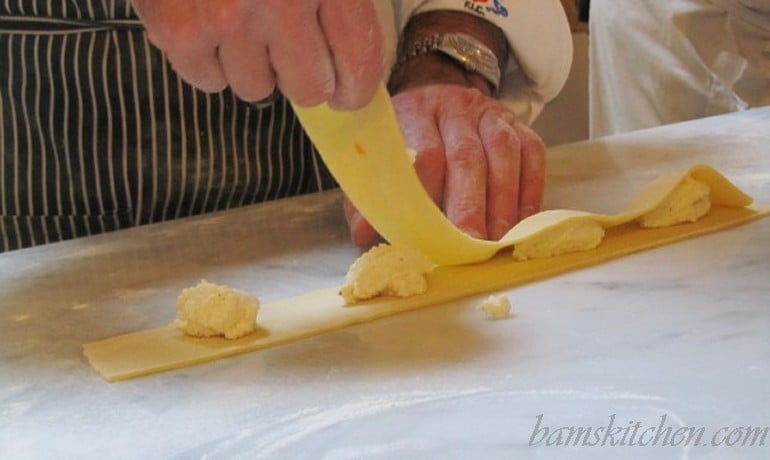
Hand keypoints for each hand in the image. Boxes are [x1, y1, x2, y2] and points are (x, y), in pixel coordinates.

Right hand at [131, 0, 384, 108]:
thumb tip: (354, 55)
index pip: (358, 60)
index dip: (356, 86)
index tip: (349, 91)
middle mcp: (279, 2)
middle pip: (307, 87)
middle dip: (305, 76)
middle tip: (294, 52)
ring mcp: (223, 18)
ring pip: (255, 88)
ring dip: (255, 65)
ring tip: (244, 22)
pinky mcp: (175, 28)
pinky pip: (206, 79)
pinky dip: (209, 61)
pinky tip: (209, 24)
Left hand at [345, 84, 545, 246]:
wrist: (436, 88)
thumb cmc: (405, 136)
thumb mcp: (381, 156)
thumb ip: (369, 195)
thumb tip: (362, 237)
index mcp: (413, 113)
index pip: (425, 153)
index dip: (429, 194)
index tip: (428, 232)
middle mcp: (453, 108)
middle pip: (465, 156)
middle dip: (469, 205)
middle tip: (470, 244)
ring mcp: (489, 113)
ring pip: (503, 154)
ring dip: (502, 201)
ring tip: (497, 239)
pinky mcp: (517, 123)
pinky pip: (532, 154)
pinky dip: (529, 190)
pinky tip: (521, 221)